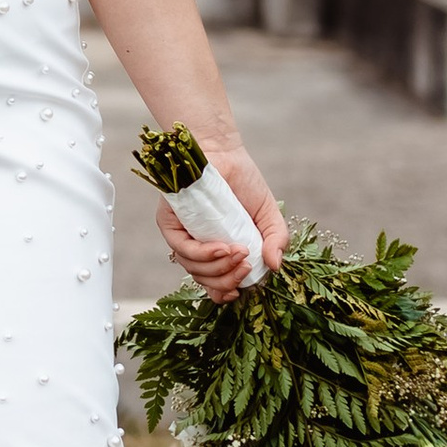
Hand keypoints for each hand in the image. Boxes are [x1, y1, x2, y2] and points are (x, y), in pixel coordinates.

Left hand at [152, 144, 285, 304]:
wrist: (223, 153)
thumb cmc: (244, 183)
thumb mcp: (268, 215)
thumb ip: (276, 240)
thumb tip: (275, 267)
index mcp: (218, 251)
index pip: (215, 284)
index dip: (225, 293)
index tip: (241, 292)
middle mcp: (198, 246)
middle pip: (205, 280)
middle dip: (228, 281)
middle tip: (247, 268)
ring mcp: (183, 235)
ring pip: (193, 268)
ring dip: (220, 268)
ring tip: (241, 253)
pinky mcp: (169, 223)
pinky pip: (182, 248)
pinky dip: (205, 254)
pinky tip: (224, 248)